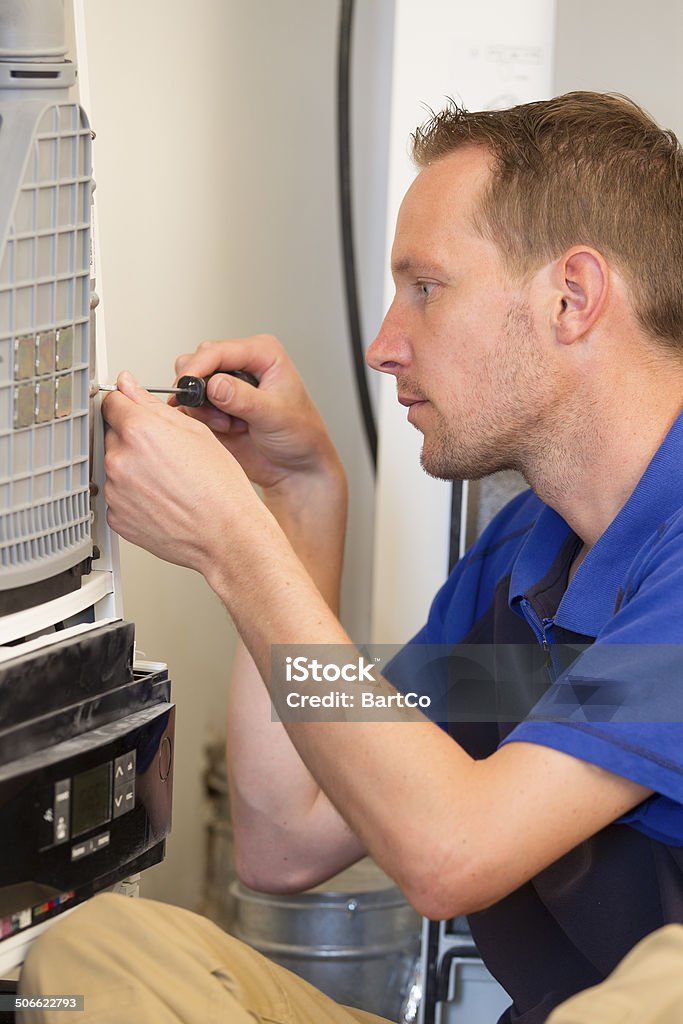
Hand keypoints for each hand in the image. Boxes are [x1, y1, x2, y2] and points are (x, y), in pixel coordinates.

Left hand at [102, 372, 266, 573]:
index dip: (128, 405)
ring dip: (133, 469)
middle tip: (166, 455)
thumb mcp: (194, 431)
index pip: (111, 402)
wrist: (226, 534)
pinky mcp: (116, 517)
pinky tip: (161, 499)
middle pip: (112, 435)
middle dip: (133, 439)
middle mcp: (119, 459)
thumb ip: (152, 404)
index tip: (136, 412)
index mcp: (138, 431)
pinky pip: (118, 497)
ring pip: (115, 467)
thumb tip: (128, 385)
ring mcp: (115, 491)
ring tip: (168, 481)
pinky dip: (133, 496)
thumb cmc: (220, 487)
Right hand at [172, 335, 342, 492]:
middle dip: (200, 391)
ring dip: (203, 409)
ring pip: (189, 385)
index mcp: (262, 354)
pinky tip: (226, 430)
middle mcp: (241, 364)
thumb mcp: (275, 415)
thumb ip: (244, 399)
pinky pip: (190, 407)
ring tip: (230, 425)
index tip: (185, 387)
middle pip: (196, 361)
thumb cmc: (300, 435)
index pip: (216, 351)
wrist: (297, 467)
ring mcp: (225, 384)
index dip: (197, 367)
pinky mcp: (215, 405)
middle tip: (221, 416)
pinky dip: (201, 420)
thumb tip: (214, 385)